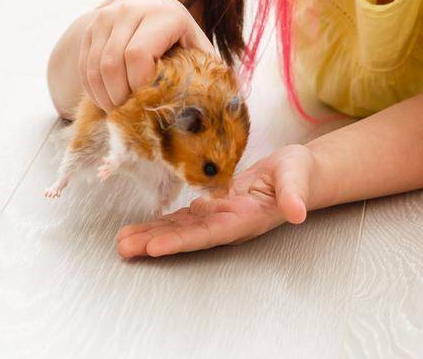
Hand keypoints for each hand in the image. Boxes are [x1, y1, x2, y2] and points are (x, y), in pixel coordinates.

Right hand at [81, 0, 213, 113]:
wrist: (150, 8)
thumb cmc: (181, 38)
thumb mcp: (198, 49)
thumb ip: (211, 72)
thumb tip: (230, 108)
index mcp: (164, 14)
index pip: (138, 55)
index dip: (139, 87)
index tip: (148, 105)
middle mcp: (132, 9)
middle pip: (113, 64)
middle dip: (120, 97)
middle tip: (130, 116)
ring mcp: (108, 15)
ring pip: (96, 66)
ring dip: (104, 97)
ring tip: (118, 112)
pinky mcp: (91, 25)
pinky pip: (85, 64)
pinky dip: (92, 89)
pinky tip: (106, 101)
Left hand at [115, 144, 315, 258]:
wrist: (298, 175)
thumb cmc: (298, 174)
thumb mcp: (298, 179)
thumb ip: (295, 195)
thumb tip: (298, 212)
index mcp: (245, 219)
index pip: (209, 234)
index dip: (182, 241)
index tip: (155, 247)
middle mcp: (227, 223)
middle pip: (187, 236)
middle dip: (156, 242)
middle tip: (125, 248)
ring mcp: (218, 217)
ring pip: (180, 229)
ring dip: (152, 235)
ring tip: (123, 243)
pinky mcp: (213, 207)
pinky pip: (183, 218)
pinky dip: (161, 223)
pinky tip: (141, 229)